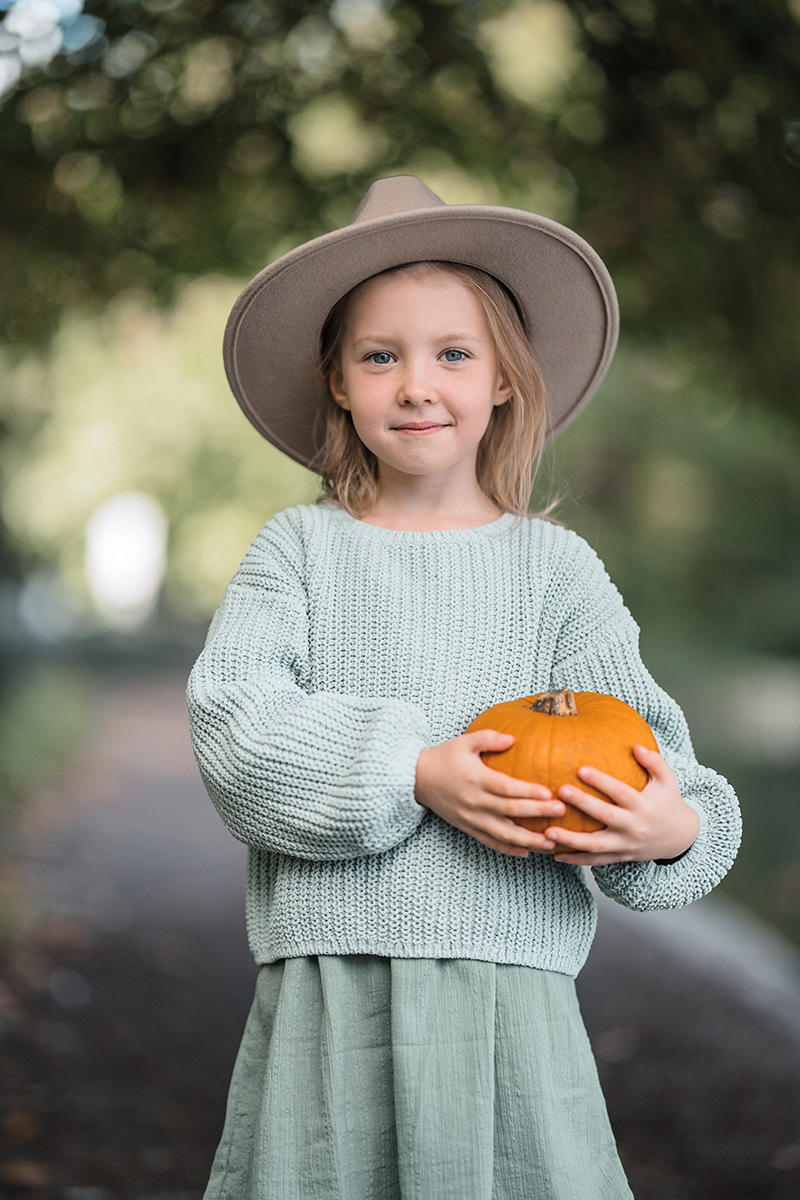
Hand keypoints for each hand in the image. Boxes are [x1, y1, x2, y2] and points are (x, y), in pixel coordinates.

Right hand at [415, 731, 565, 856]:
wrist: (418, 779)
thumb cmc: (444, 757)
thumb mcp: (465, 741)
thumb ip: (489, 738)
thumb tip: (514, 739)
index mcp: (476, 778)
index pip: (506, 787)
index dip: (528, 791)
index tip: (549, 793)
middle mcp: (474, 801)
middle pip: (510, 810)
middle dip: (537, 813)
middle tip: (561, 812)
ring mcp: (471, 818)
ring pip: (503, 833)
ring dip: (528, 839)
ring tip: (551, 841)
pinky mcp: (467, 828)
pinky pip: (490, 842)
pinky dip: (508, 849)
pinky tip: (527, 852)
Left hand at [544, 744, 699, 865]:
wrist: (680, 838)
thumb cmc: (669, 803)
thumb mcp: (668, 781)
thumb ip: (654, 762)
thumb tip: (636, 746)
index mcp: (644, 806)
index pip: (621, 792)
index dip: (602, 781)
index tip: (581, 768)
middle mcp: (634, 827)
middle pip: (606, 816)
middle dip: (583, 804)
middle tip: (560, 791)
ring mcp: (626, 845)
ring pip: (596, 846)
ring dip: (571, 840)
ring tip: (548, 831)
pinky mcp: (620, 857)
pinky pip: (595, 861)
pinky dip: (575, 859)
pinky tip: (554, 853)